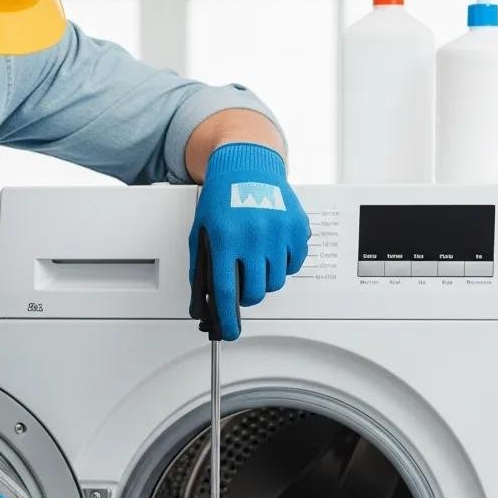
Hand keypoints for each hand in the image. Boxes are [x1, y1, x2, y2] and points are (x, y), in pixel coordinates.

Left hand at [189, 143, 311, 340]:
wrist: (247, 165)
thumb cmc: (222, 197)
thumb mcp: (201, 231)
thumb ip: (203, 265)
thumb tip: (206, 300)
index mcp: (226, 237)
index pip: (227, 291)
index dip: (227, 318)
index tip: (229, 332)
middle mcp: (254, 235)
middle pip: (256, 292)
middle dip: (248, 297)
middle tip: (243, 286)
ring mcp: (278, 232)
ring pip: (276, 282)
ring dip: (265, 280)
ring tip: (256, 262)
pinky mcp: (297, 227)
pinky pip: (294, 264)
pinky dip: (284, 264)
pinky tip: (272, 250)